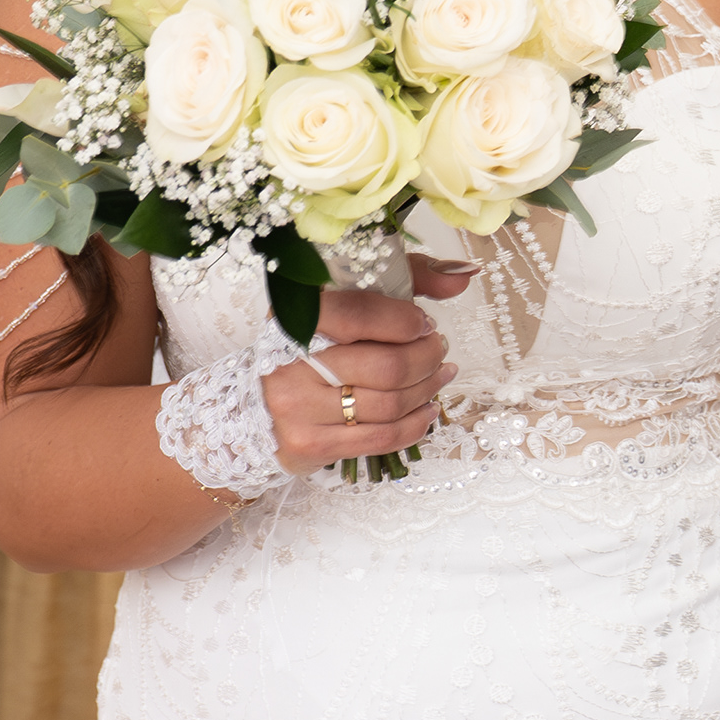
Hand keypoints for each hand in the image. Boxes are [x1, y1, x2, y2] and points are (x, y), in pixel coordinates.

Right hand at [258, 285, 457, 472]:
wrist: (256, 404)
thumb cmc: (315, 347)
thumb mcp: (350, 299)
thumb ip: (408, 279)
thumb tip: (462, 274)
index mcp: (295, 318)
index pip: (358, 314)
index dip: (404, 320)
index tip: (424, 324)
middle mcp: (290, 363)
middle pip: (386, 366)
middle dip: (427, 358)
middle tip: (439, 351)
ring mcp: (296, 408)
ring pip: (389, 404)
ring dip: (428, 390)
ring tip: (440, 376)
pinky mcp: (309, 444)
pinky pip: (381, 438)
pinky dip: (416, 424)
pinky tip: (428, 410)